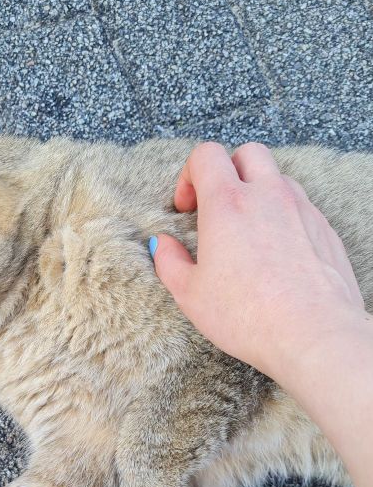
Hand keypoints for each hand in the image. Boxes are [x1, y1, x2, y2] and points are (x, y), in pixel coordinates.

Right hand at [151, 142, 364, 383]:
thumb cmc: (247, 316)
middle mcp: (268, 195)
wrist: (312, 334)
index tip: (187, 208)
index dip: (190, 175)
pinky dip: (283, 218)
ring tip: (248, 232)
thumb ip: (169, 262)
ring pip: (278, 178)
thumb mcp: (190, 294)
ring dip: (258, 193)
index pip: (207, 155)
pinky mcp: (324, 229)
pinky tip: (276, 255)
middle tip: (217, 209)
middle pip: (247, 153)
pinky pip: (301, 207)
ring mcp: (301, 209)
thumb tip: (161, 244)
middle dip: (228, 172)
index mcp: (228, 204)